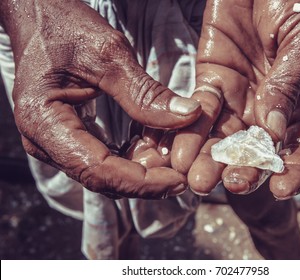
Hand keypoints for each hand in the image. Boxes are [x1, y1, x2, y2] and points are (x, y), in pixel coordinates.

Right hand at [0, 0, 200, 198]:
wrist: (40, 17)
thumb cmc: (66, 27)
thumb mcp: (109, 54)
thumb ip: (146, 93)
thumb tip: (189, 115)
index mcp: (43, 122)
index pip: (99, 169)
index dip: (143, 182)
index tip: (180, 180)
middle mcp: (44, 141)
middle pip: (103, 178)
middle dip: (147, 179)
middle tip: (185, 170)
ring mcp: (55, 142)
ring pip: (106, 173)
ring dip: (143, 170)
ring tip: (174, 156)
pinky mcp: (69, 137)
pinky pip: (104, 158)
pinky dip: (133, 156)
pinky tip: (155, 144)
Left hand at [171, 0, 299, 198]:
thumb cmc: (296, 3)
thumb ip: (289, 85)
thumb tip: (274, 131)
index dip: (295, 169)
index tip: (283, 190)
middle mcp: (268, 107)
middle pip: (256, 146)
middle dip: (243, 168)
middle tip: (230, 184)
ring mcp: (238, 96)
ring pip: (224, 134)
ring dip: (211, 158)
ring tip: (199, 178)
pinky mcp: (211, 81)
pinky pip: (199, 110)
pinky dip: (189, 130)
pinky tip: (181, 150)